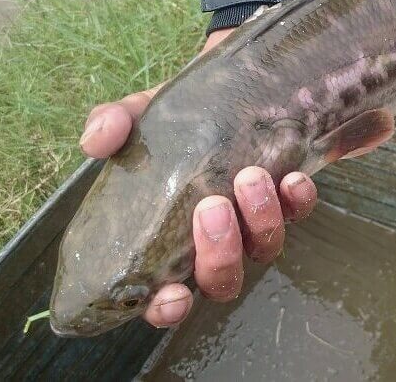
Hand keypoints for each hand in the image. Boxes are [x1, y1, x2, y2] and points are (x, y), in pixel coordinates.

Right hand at [78, 28, 318, 327]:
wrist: (238, 87)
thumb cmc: (182, 117)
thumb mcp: (144, 115)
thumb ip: (115, 124)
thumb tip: (94, 142)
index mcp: (170, 237)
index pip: (165, 297)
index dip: (167, 308)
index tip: (172, 295)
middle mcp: (216, 241)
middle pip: (221, 281)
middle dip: (219, 253)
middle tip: (212, 206)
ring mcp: (254, 222)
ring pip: (264, 250)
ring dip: (259, 221)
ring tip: (249, 177)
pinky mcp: (290, 198)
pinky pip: (300, 213)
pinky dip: (298, 200)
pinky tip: (292, 177)